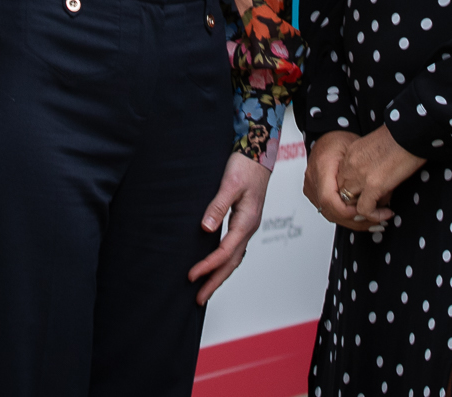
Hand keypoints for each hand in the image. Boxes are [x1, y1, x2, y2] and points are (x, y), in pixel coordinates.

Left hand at [187, 153, 272, 305]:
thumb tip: (206, 228)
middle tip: (198, 299)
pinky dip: (225, 261)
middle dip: (215, 281)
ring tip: (205, 289)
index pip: (224, 252)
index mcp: (246, 221)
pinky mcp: (244, 220)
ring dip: (220, 274)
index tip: (191, 276)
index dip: (208, 266)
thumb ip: (218, 206)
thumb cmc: (245, 166)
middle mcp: (249, 227)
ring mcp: (248, 225)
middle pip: (232, 262)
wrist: (259, 154)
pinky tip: (216, 264)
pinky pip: (235, 248)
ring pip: (234, 257)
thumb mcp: (230, 184)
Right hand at [302, 131, 368, 230]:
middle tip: (377, 221)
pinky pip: (329, 211)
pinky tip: (361, 217)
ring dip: (352, 222)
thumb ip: (362, 171)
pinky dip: (345, 217)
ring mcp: (311, 189)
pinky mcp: (314, 194)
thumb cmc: (338, 140)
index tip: (365, 211)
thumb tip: (378, 194)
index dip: (347, 211)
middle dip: (355, 220)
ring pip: (330, 215)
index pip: (329, 199)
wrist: (324, 138)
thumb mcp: (354, 148)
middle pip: (330, 212)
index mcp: (322, 167)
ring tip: (373, 222)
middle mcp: (313, 180)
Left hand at [337, 123, 426, 225]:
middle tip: (374, 207)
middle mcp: (350, 165)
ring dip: (367, 210)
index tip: (367, 195)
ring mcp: (359, 175)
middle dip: (357, 202)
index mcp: (350, 154)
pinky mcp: (373, 185)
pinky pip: (365, 210)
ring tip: (382, 210)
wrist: (410, 131)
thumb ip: (369, 162)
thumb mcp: (375, 147)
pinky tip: (388, 213)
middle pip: (343, 193)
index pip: (341, 179)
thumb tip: (378, 179)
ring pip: (352, 203)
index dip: (353, 191)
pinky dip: (375, 215)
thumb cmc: (400, 136)